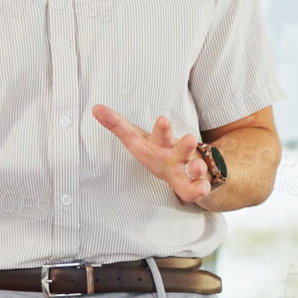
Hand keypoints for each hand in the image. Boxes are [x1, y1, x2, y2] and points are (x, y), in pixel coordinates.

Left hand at [92, 105, 211, 204]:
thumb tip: (95, 107)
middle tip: (190, 139)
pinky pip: (197, 189)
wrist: (191, 169)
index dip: (161, 128)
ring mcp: (186, 169)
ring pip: (193, 167)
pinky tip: (202, 189)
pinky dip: (201, 189)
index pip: (158, 134)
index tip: (162, 119)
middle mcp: (175, 153)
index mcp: (160, 143)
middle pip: (181, 148)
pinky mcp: (192, 186)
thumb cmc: (158, 152)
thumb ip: (117, 125)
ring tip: (196, 168)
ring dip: (195, 167)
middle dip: (185, 144)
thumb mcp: (137, 139)